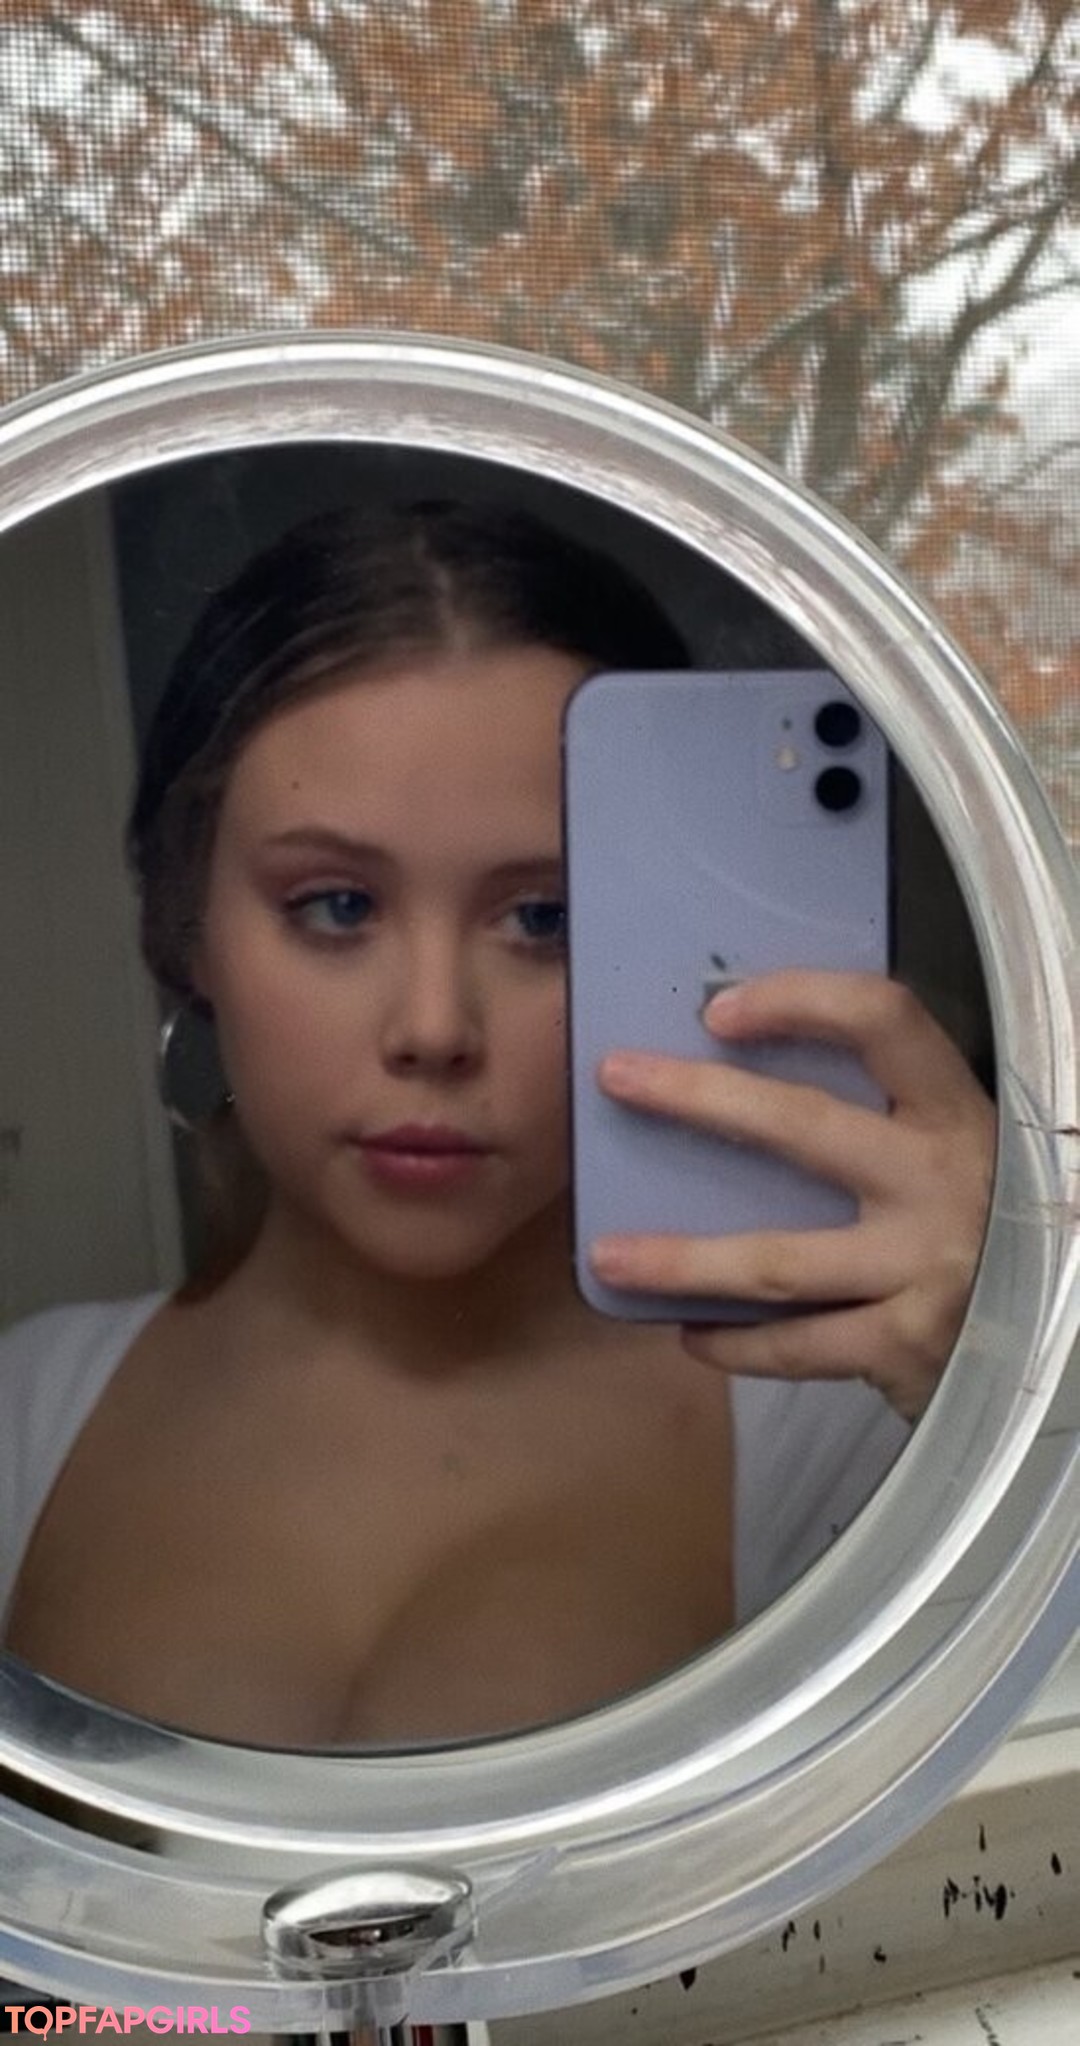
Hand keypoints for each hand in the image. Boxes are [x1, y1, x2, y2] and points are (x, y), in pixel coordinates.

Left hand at [587, 970, 995, 1421]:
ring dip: (683, 1259)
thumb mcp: (951, 1155)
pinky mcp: (911, 1344)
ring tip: (609, 1256)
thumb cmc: (983, 1228)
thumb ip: (884, 1122)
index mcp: (957, 1111)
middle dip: (698, 1098)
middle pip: (803, 1126)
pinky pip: (798, 1346)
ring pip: (778, 1258)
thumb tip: (740, 1080)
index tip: (719, 1009)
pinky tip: (691, 1334)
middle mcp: (946, 1178)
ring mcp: (929, 1265)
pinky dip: (736, 1343)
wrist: (1057, 1340)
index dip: (799, 1001)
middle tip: (617, 1078)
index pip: (884, 1020)